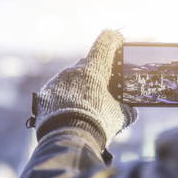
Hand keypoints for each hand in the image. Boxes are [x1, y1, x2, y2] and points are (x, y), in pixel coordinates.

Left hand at [32, 30, 136, 151]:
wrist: (67, 140)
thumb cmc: (98, 124)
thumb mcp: (120, 116)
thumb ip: (127, 108)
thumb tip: (131, 110)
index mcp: (94, 70)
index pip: (104, 43)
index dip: (113, 39)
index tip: (118, 37)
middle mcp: (73, 70)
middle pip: (88, 63)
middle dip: (96, 70)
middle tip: (103, 83)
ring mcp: (57, 81)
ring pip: (72, 77)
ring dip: (80, 85)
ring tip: (86, 103)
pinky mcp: (45, 94)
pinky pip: (58, 89)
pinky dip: (66, 96)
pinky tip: (71, 110)